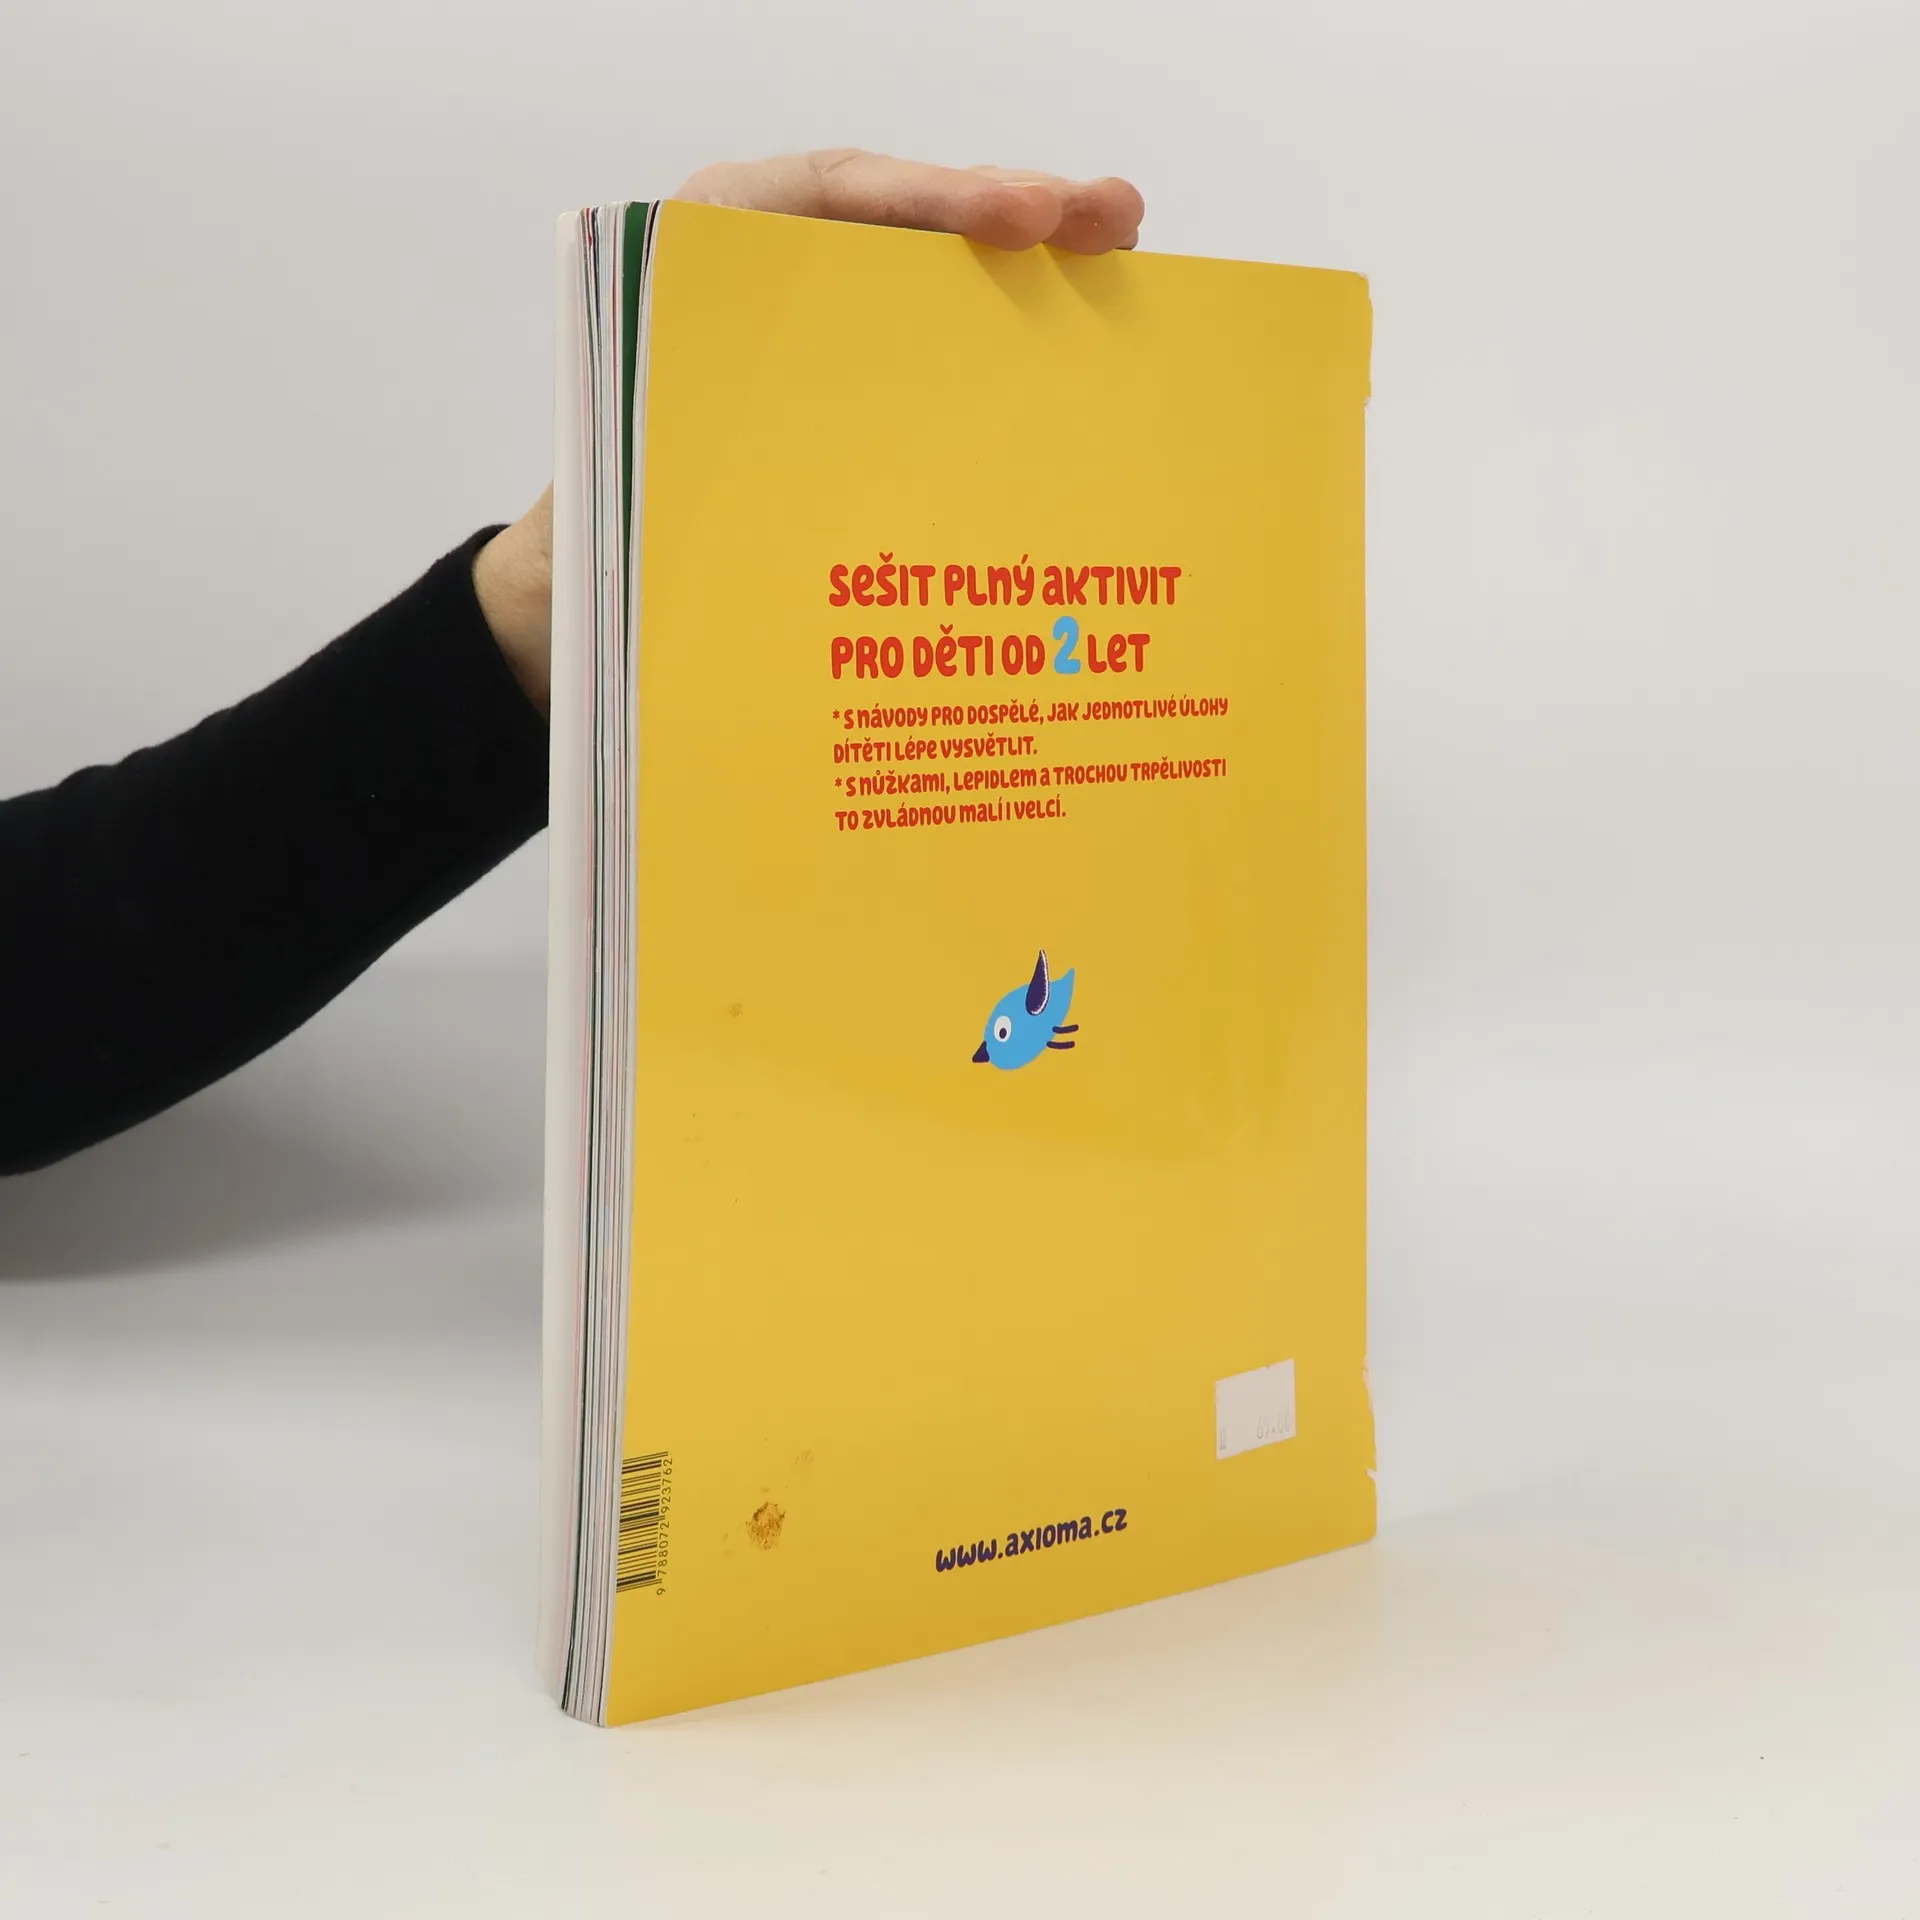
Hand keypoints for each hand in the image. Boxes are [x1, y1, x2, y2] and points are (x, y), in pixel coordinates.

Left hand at [475, 150, 1145, 711]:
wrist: (570, 599)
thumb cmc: (603, 535)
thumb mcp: (653, 468)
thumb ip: (735, 436)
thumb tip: (846, 448)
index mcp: (702, 272)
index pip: (832, 196)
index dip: (935, 200)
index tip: (1023, 220)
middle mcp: (768, 289)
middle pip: (901, 226)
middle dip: (1013, 214)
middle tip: (1114, 220)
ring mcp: (817, 342)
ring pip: (929, 290)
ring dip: (1028, 276)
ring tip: (1121, 252)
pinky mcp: (846, 394)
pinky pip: (928, 356)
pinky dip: (1002, 348)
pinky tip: (1073, 355)